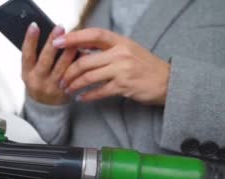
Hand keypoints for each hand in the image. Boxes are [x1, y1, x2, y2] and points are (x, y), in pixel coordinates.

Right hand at [22, 23, 77, 104]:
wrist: (44, 107)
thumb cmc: (39, 82)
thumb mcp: (31, 71)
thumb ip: (36, 57)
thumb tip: (51, 36)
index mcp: (27, 73)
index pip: (26, 55)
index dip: (29, 40)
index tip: (34, 26)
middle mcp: (37, 80)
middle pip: (45, 60)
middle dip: (52, 43)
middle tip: (59, 28)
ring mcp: (51, 86)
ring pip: (62, 68)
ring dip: (69, 52)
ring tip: (75, 39)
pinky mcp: (64, 91)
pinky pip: (73, 75)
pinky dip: (78, 62)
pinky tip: (84, 52)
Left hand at [54, 28, 169, 104]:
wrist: (167, 81)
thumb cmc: (143, 66)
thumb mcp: (127, 50)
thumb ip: (106, 49)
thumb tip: (79, 49)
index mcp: (120, 41)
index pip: (93, 34)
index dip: (73, 37)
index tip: (57, 42)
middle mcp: (121, 53)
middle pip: (84, 60)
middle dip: (68, 71)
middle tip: (60, 79)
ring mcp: (122, 70)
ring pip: (88, 77)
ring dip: (74, 85)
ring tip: (67, 89)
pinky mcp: (123, 86)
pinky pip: (98, 91)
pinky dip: (87, 96)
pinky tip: (81, 98)